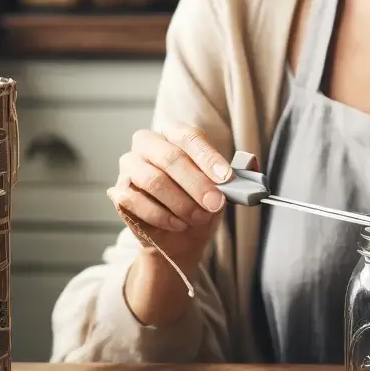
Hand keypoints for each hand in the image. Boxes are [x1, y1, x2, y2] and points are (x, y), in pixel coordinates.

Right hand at [108, 123, 233, 268]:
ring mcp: (129, 166)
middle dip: (197, 184)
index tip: (226, 178)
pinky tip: (177, 224)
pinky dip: (161, 216)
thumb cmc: (200, 203)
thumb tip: (251, 169)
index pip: (189, 137)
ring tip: (197, 217)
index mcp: (174, 133)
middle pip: (171, 158)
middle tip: (215, 204)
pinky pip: (135, 201)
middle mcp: (148, 144)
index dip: (209, 158)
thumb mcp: (221, 190)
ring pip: (153, 180)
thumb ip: (234, 177)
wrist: (180, 236)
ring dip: (180, 203)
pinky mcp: (118, 191)